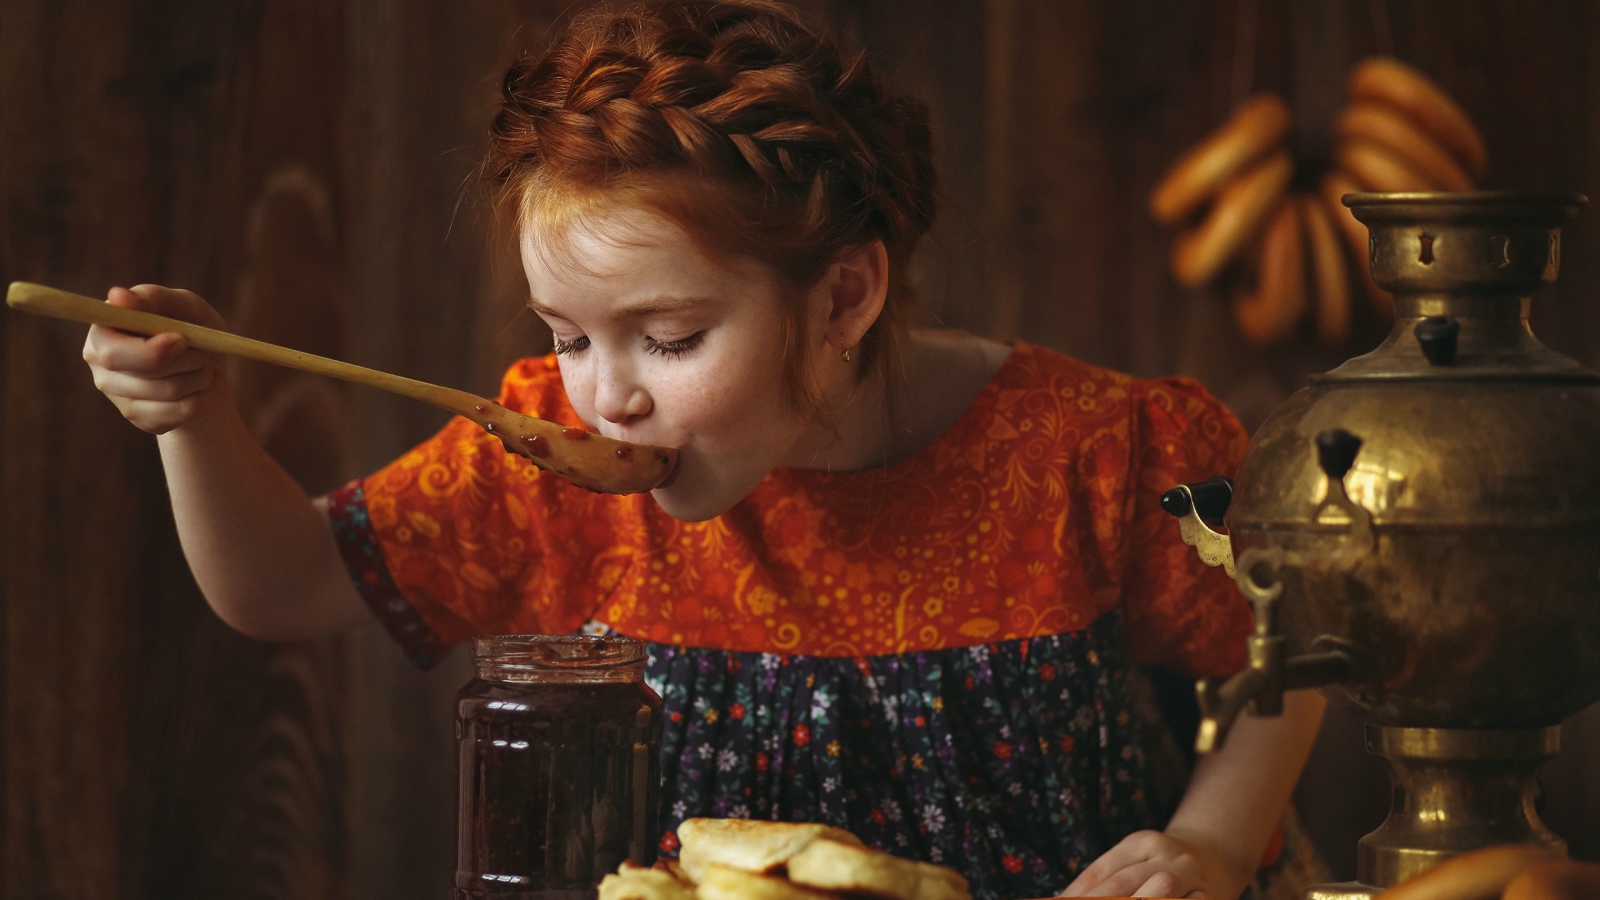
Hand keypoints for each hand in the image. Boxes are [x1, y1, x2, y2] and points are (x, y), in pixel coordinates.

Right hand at [82, 285, 231, 433]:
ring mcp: (117, 396)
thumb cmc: (191, 328)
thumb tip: (117, 296)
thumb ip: (154, 298)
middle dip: (186, 360)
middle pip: (144, 374)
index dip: (150, 351)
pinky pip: (179, 413)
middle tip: (203, 352)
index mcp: (103, 331)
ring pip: (169, 392)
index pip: (114, 352)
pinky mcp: (140, 418)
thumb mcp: (183, 305)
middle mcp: (101, 365)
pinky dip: (200, 398)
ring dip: (199, 376)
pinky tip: (195, 388)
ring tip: (202, 366)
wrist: (208, 369)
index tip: (180, 341)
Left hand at [1059, 829, 1239, 898]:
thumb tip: (1065, 898)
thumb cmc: (1160, 865)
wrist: (1217, 856)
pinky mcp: (1209, 896)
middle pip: (1124, 884)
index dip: (1079, 892)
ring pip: (1159, 892)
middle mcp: (1167, 854)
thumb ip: (1106, 879)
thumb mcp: (1135, 859)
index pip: (1103, 870)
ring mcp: (1190, 876)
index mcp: (1141, 842)